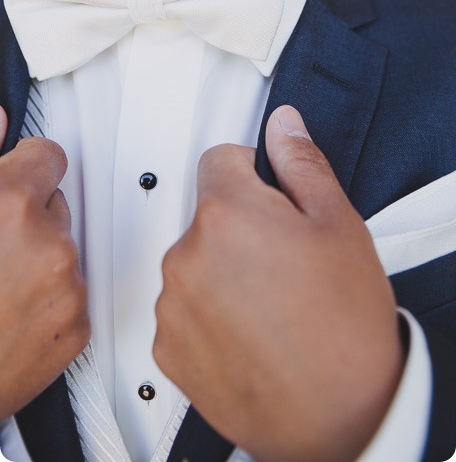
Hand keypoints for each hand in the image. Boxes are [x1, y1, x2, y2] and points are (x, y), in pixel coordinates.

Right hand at [0, 109, 89, 418]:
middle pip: (56, 204)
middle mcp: (49, 244)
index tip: (19, 176)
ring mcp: (67, 288)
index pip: (50, 155)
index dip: (27, 165)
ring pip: (63, 249)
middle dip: (29, 217)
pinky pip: (72, 291)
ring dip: (38, 258)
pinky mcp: (77, 327)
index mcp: (12, 205)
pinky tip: (12, 312)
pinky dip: (49, 297)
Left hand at [154, 105, 404, 461]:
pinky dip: (207, 312)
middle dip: (239, 226)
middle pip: (206, 214)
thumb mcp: (338, 224)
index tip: (269, 195)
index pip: (218, 157)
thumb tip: (283, 125)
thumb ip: (301, 163)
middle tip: (283, 260)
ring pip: (194, 261)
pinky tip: (250, 329)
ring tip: (270, 301)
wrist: (336, 415)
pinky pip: (182, 307)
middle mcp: (188, 254)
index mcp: (228, 212)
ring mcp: (173, 302)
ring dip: (221, 270)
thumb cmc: (343, 326)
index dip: (251, 171)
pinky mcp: (167, 345)